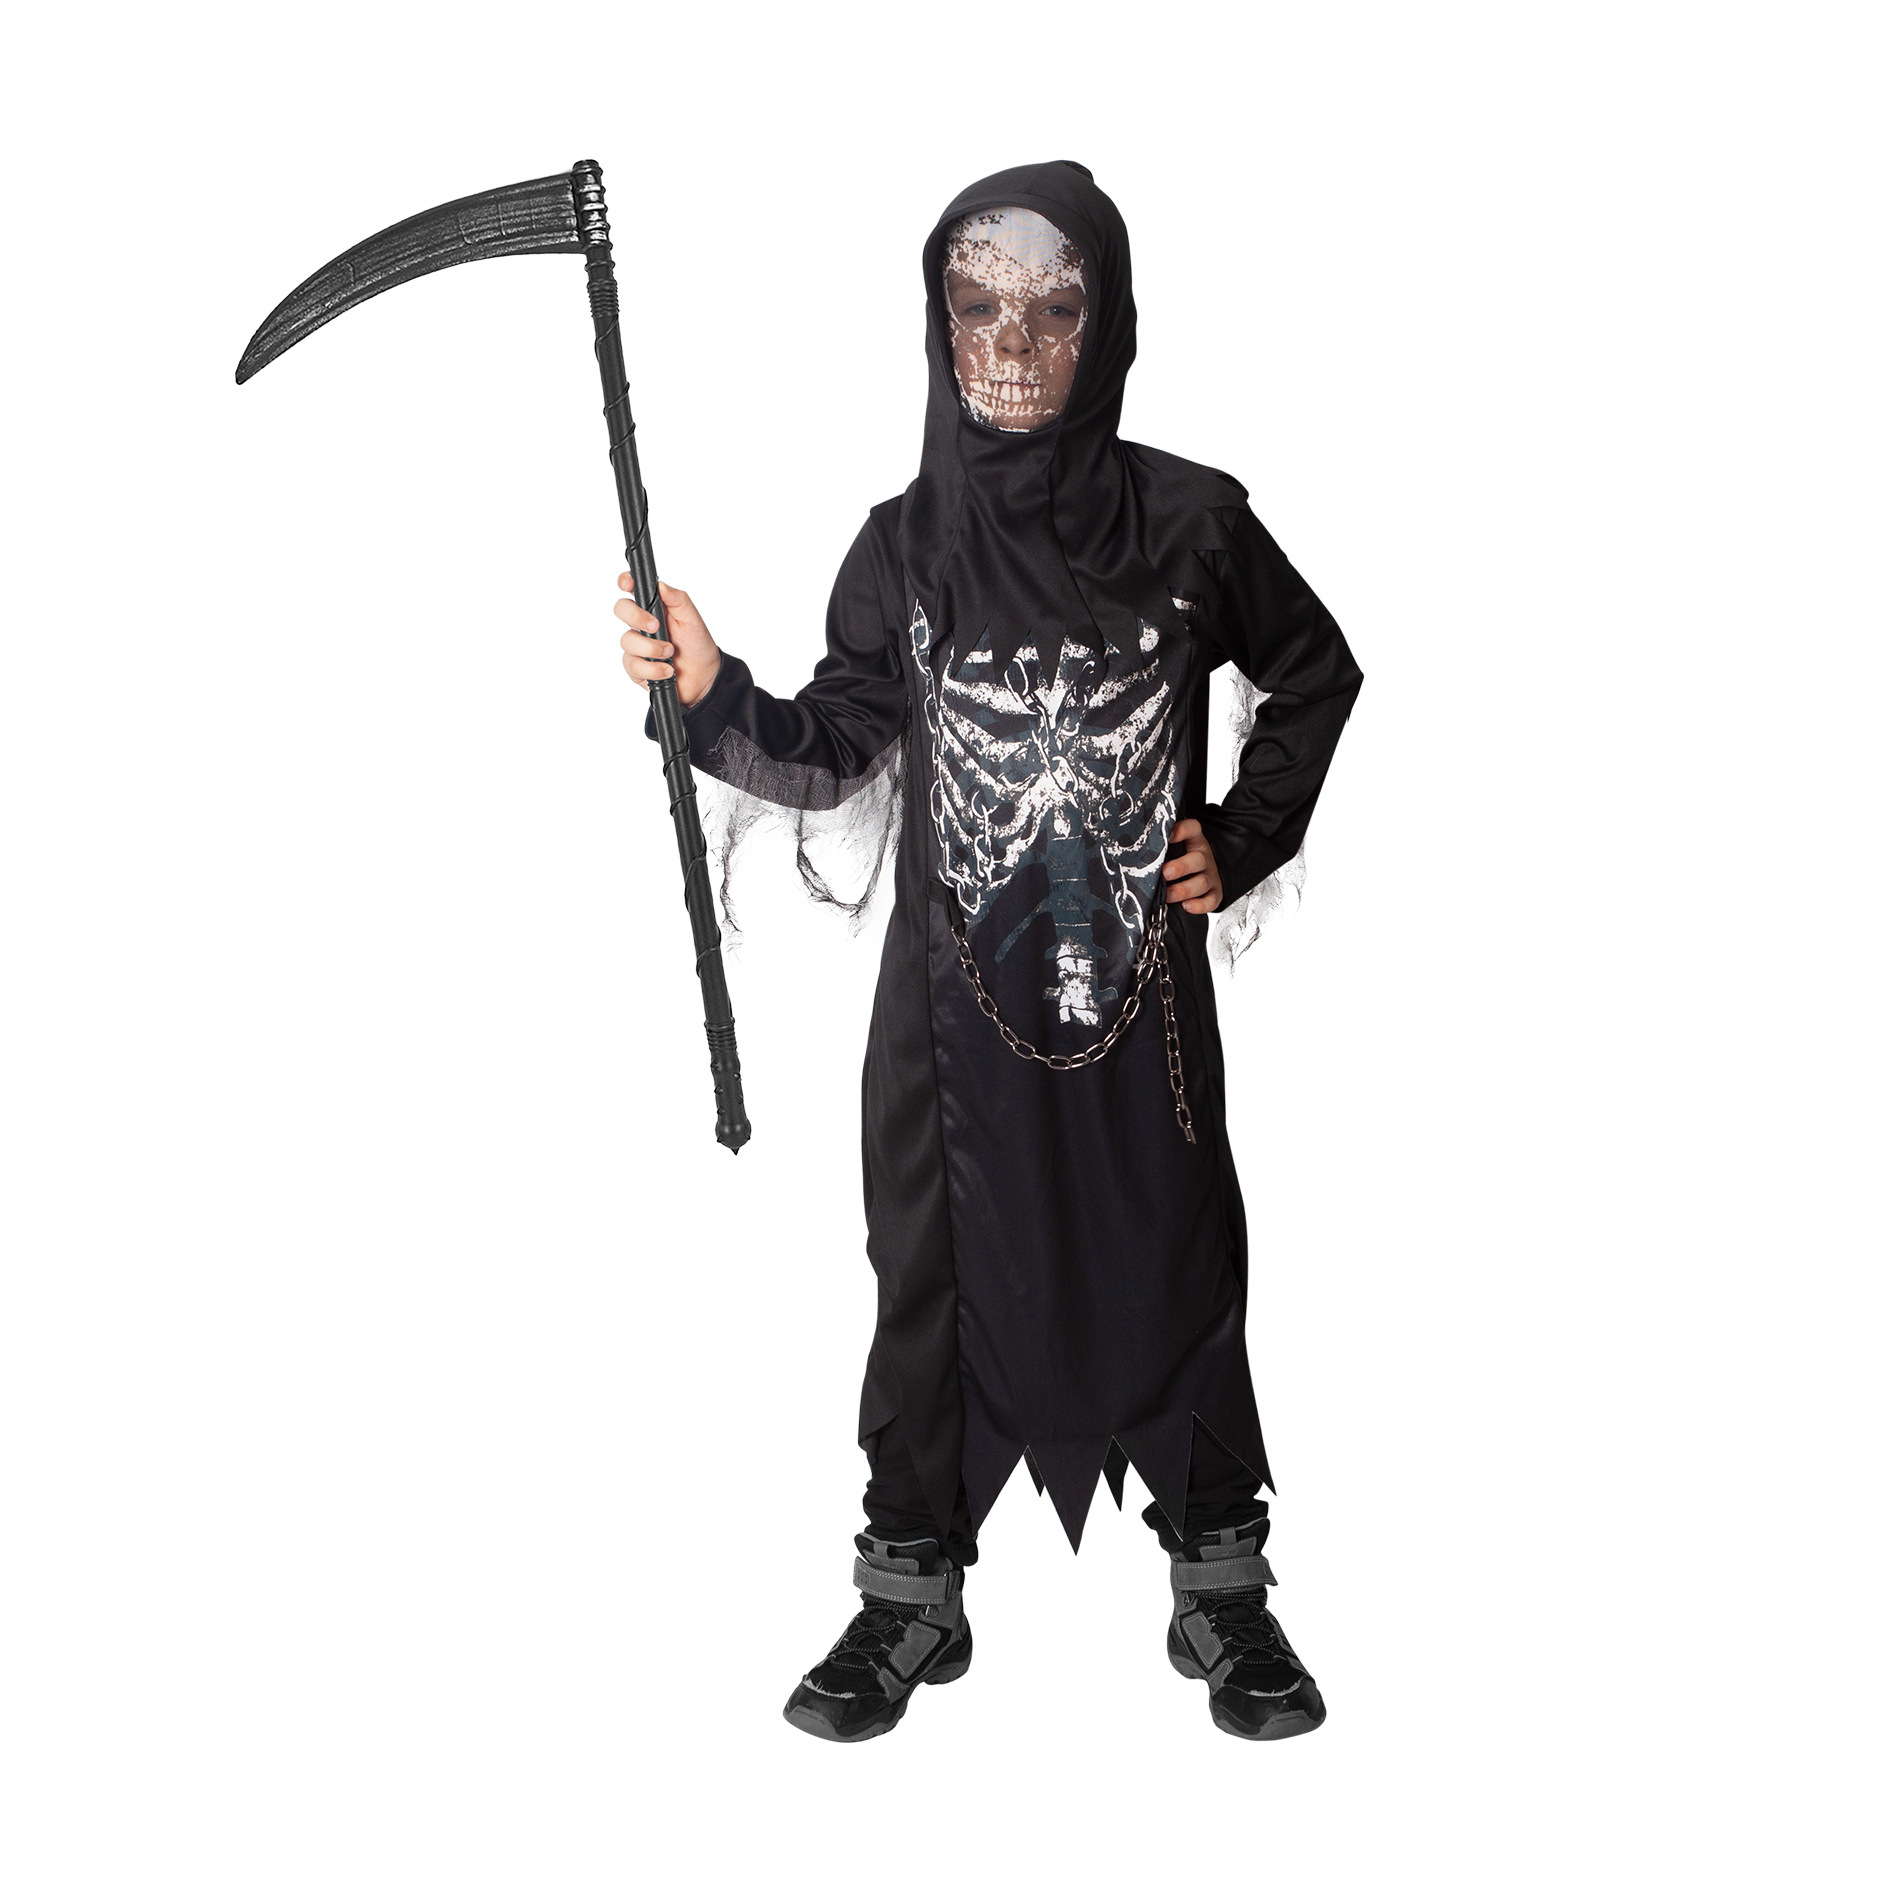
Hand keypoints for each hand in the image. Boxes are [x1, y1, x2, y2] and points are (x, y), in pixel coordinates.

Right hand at [615, 577, 721, 707]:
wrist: (704, 676)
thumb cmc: (697, 644)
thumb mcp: (692, 619)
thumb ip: (678, 599)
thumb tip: (661, 585)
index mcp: (654, 607)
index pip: (633, 588)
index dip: (625, 581)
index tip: (628, 584)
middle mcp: (641, 624)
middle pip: (621, 609)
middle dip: (636, 617)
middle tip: (655, 626)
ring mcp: (637, 645)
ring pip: (627, 641)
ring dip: (651, 648)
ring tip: (670, 652)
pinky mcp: (636, 667)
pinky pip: (633, 665)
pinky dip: (652, 668)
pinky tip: (667, 670)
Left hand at [1163, 816, 1223, 914]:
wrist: (1200, 874)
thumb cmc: (1178, 859)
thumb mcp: (1171, 849)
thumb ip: (1157, 847)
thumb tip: (1128, 850)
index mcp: (1193, 841)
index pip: (1193, 829)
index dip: (1182, 830)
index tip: (1167, 836)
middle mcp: (1203, 858)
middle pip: (1198, 859)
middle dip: (1181, 867)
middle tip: (1165, 873)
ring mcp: (1210, 876)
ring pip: (1202, 882)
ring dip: (1183, 890)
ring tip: (1167, 895)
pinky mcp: (1215, 894)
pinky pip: (1211, 901)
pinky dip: (1200, 906)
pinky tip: (1186, 906)